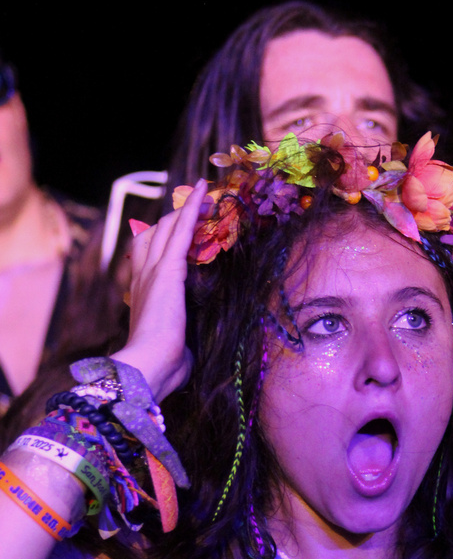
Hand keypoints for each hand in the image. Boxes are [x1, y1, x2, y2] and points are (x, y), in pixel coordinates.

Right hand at [115, 178, 209, 401]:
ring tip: (205, 195)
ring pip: (167, 227)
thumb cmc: (162, 368)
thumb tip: (185, 354)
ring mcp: (154, 271)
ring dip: (185, 210)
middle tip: (198, 206)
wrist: (149, 367)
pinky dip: (192, 209)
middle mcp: (143, 277)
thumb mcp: (174, 351)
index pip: (147, 256)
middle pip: (155, 235)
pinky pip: (182, 231)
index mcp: (142, 296)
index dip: (160, 239)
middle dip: (175, 219)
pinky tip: (203, 191)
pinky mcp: (169, 270)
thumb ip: (180, 344)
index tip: (175, 229)